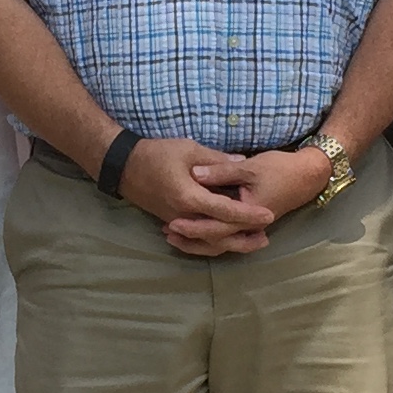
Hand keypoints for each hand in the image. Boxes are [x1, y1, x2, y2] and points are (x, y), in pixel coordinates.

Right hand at [116, 136, 275, 258]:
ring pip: (208, 241)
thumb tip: (244, 162)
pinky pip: (198, 238)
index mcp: (190, 197)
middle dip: (244, 237)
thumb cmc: (156, 154)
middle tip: (267, 236)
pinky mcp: (173, 222)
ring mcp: (177, 222)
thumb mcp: (190, 150)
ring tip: (253, 241)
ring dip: (232, 243)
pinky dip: (215, 240)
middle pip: (219, 234)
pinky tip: (228, 237)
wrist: (124, 167)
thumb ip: (218, 160)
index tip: (268, 215)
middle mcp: (184, 216)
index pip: (226, 211)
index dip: (249, 214)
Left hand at [160, 146, 330, 254]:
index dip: (193, 226)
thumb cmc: (279, 168)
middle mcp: (248, 227)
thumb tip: (194, 173)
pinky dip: (208, 237)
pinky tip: (192, 232)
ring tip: (173, 236)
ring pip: (220, 244)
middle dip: (190, 238)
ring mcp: (250, 228)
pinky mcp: (249, 225)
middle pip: (215, 241)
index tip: (171, 222)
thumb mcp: (249, 166)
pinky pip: (226, 238)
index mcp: (248, 214)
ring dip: (197, 242)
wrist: (307, 175)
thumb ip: (221, 170)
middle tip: (166, 231)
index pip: (216, 226)